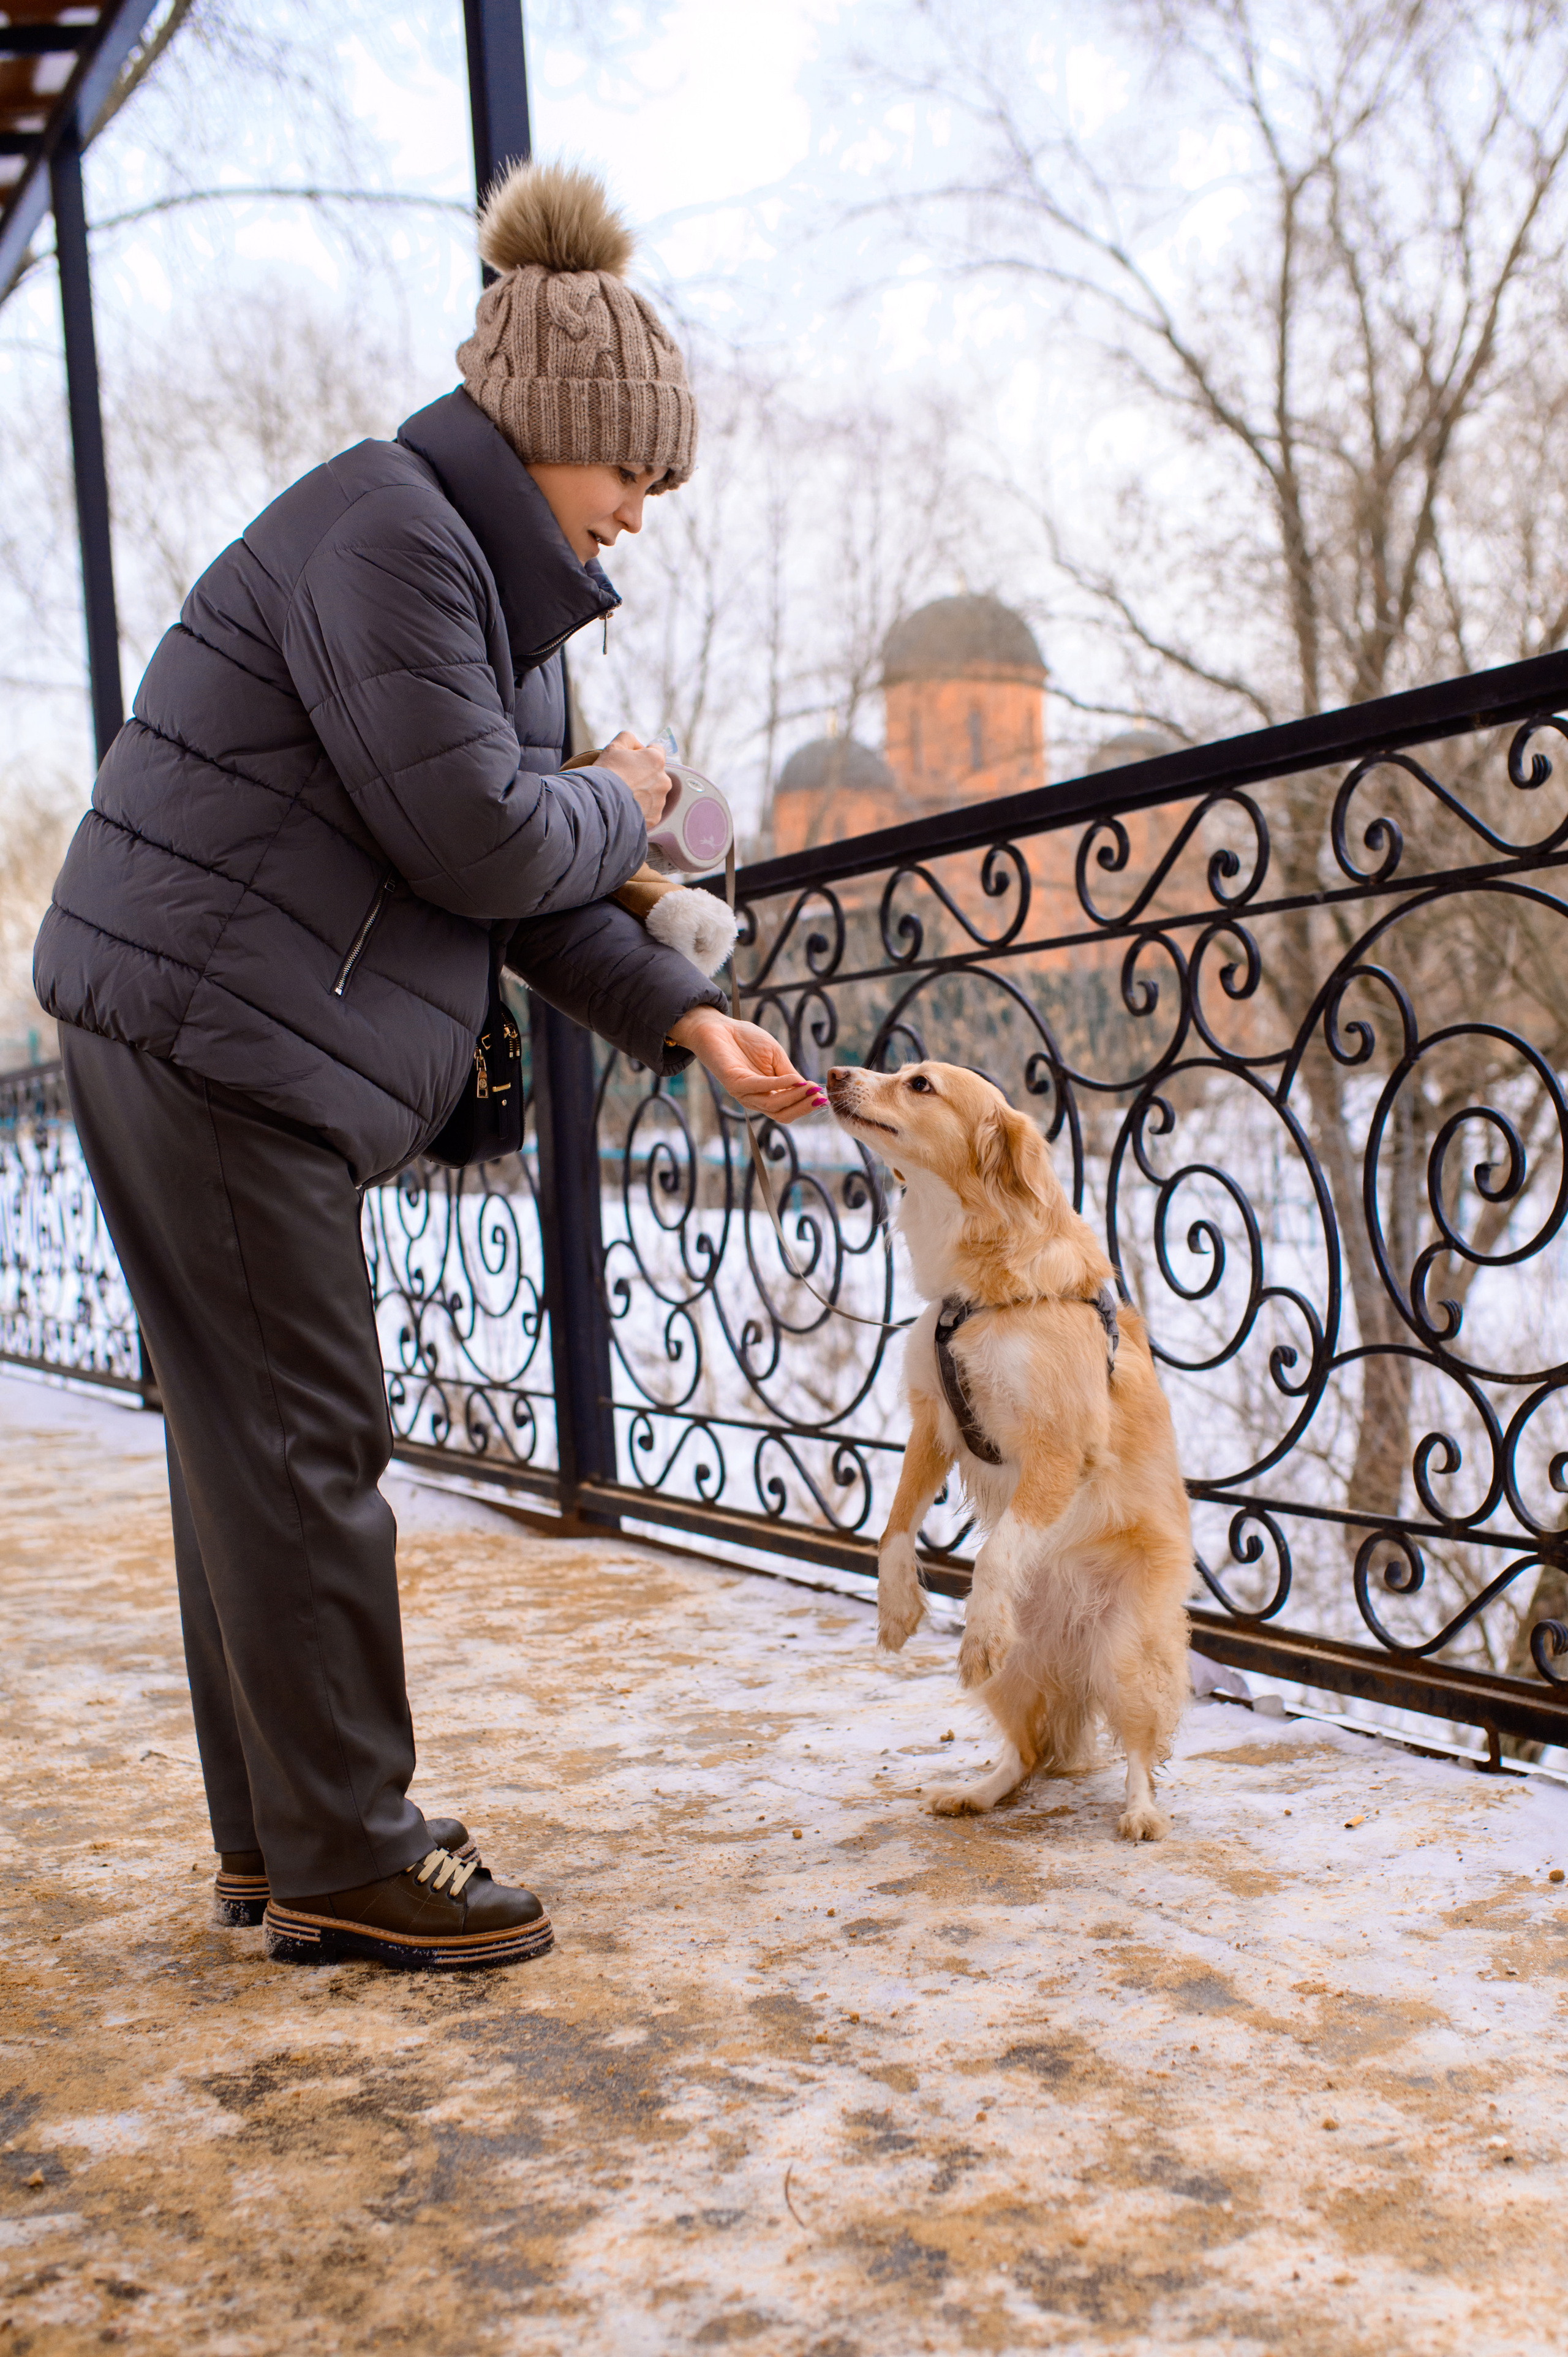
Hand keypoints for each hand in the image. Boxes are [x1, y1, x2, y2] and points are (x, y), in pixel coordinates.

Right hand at [596, 731, 673, 826]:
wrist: (597, 804)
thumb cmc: (605, 774)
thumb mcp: (613, 747)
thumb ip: (629, 739)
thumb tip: (637, 745)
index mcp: (656, 760)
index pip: (657, 750)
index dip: (643, 753)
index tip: (632, 760)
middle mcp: (663, 781)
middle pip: (656, 774)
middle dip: (644, 775)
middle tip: (625, 780)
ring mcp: (659, 802)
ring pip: (653, 794)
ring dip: (643, 794)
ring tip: (623, 796)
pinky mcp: (654, 818)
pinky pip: (649, 811)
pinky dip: (640, 810)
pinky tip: (626, 808)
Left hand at [668, 1007, 825, 1123]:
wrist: (719, 1026)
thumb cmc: (747, 1040)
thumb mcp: (776, 1057)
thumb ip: (790, 1074)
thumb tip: (810, 1089)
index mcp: (766, 1094)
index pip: (788, 1109)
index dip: (806, 1106)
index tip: (824, 1098)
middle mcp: (754, 1098)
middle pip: (781, 1114)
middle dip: (803, 1107)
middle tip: (819, 1097)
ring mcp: (743, 1093)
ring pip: (772, 1105)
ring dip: (794, 1097)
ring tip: (810, 1087)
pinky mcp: (733, 1082)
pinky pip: (759, 1088)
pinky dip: (779, 1085)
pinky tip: (794, 1079)